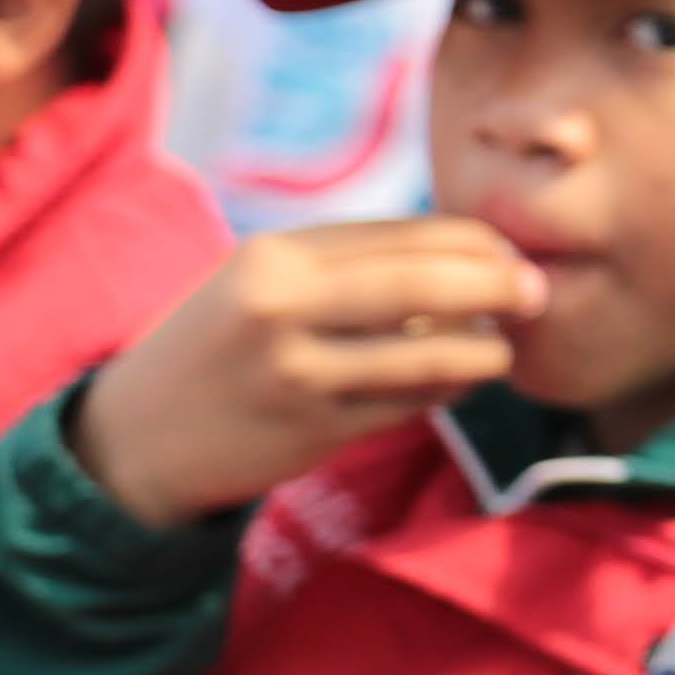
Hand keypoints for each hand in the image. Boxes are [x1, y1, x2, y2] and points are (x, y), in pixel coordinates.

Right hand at [72, 220, 543, 530]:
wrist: (137, 439)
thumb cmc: (221, 346)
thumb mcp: (261, 282)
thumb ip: (349, 264)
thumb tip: (469, 253)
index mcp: (275, 257)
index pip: (406, 234)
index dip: (475, 242)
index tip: (509, 252)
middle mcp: (283, 308)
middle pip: (427, 283)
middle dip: (499, 284)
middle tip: (536, 292)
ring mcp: (298, 373)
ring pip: (430, 353)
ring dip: (483, 350)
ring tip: (498, 348)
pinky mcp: (314, 430)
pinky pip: (411, 405)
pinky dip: (449, 391)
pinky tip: (460, 383)